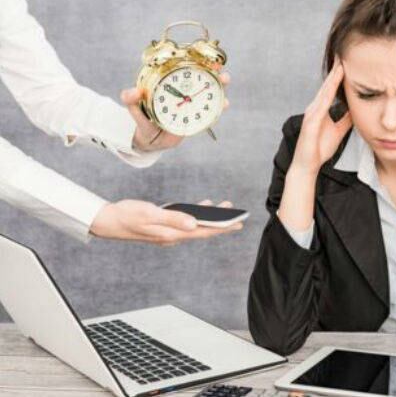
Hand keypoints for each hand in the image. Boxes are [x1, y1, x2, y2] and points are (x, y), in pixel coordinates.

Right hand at [89, 199, 242, 245]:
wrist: (106, 221)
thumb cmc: (126, 215)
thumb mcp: (151, 214)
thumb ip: (174, 219)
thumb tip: (195, 224)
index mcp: (171, 235)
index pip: (203, 233)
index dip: (222, 228)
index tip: (238, 224)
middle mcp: (171, 237)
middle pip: (201, 231)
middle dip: (220, 223)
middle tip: (237, 216)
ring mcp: (167, 234)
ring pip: (193, 227)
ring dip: (208, 218)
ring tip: (222, 208)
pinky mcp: (162, 228)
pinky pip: (184, 224)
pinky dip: (194, 216)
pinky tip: (200, 208)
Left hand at [122, 72, 230, 151]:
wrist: (151, 140)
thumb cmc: (143, 121)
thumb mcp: (135, 110)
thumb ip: (130, 100)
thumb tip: (134, 92)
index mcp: (170, 85)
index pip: (184, 70)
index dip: (196, 62)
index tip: (204, 59)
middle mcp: (184, 92)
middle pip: (202, 80)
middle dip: (215, 74)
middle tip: (221, 72)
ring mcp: (192, 104)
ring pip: (210, 93)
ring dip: (220, 88)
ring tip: (225, 84)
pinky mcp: (197, 117)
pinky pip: (210, 110)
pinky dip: (219, 106)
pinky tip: (224, 104)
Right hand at [291, 58, 352, 173]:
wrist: (308, 164)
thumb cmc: (320, 148)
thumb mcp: (339, 131)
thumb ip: (345, 120)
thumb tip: (356, 110)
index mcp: (321, 109)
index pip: (331, 88)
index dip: (339, 74)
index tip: (347, 61)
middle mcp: (315, 107)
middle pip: (327, 85)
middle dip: (336, 70)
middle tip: (343, 53)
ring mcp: (312, 113)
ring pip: (324, 91)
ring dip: (332, 78)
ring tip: (341, 64)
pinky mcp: (311, 122)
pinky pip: (320, 105)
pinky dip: (327, 94)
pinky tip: (332, 85)